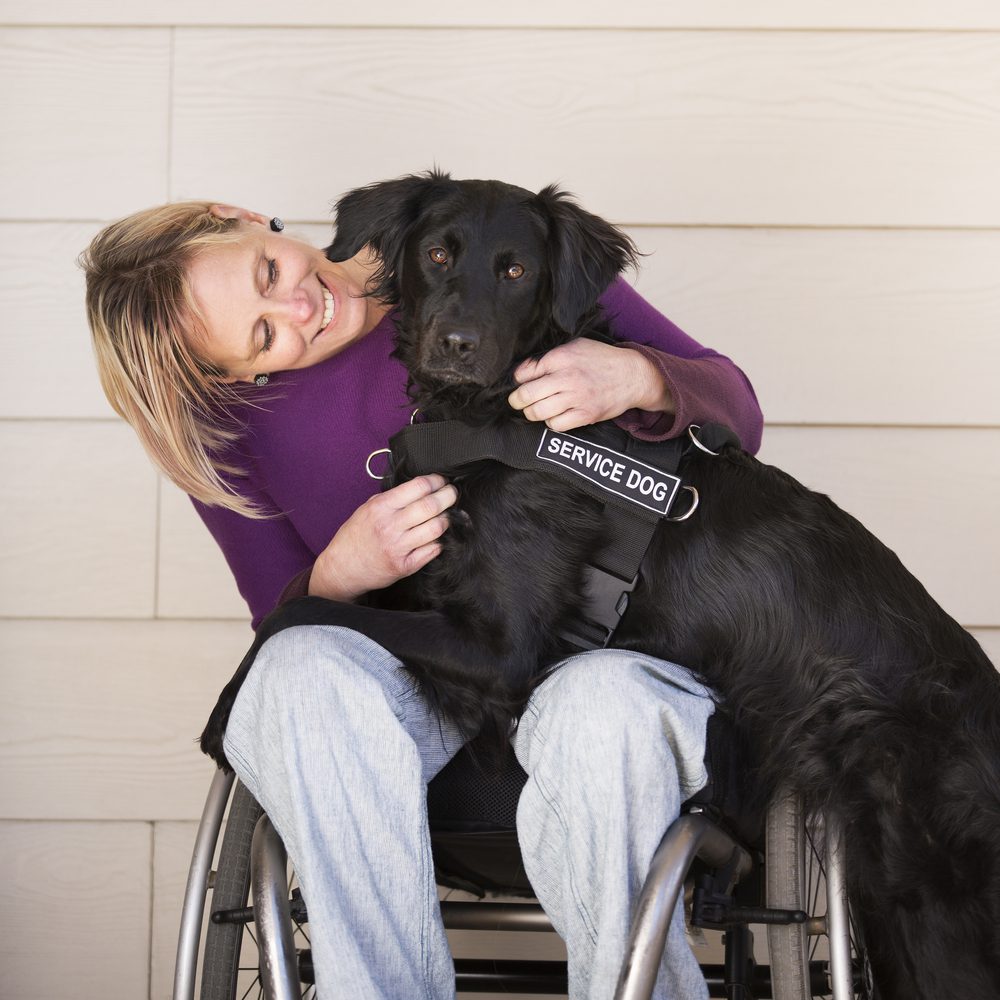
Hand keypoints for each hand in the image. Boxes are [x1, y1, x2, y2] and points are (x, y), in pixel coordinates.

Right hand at [309, 475, 457, 600]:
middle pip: (431, 506)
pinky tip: (436, 537)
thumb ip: (391, 498)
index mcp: (381, 507)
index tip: (441, 481)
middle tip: (452, 494)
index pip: (418, 487)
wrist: (342, 568)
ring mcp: (398, 547)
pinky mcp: (405, 566)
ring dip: (446, 520)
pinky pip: (432, 551)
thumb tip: (420, 487)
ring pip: (436, 528)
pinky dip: (438, 542)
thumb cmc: (354, 537)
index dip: (436, 481)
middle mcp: (390, 526)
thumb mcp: (366, 509)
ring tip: (445, 516)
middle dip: (448, 497)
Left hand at [507, 339, 673, 431]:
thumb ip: (551, 356)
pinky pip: (555, 425)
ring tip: (534, 409)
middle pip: (526, 394)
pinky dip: (551, 422)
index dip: (517, 380)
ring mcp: (577, 398)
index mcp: (562, 357)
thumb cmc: (601, 359)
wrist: (632, 375)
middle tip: (517, 401)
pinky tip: (555, 415)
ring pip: (537, 412)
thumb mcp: (576, 346)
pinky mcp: (585, 415)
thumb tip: (524, 371)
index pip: (525, 372)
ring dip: (531, 413)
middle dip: (516, 400)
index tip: (519, 383)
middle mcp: (567, 377)